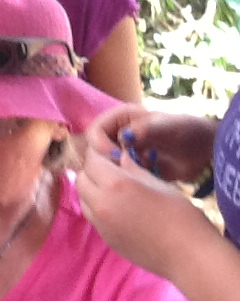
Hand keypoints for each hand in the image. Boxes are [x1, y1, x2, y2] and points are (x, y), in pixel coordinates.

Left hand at [77, 143, 211, 278]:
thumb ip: (132, 168)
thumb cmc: (181, 216)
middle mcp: (102, 203)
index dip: (99, 154)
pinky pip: (92, 215)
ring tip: (114, 189)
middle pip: (82, 179)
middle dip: (92, 171)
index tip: (110, 152)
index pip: (92, 161)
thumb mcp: (157, 183)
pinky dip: (97, 206)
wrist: (188, 257)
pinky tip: (118, 208)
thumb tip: (119, 156)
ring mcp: (101, 224)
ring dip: (92, 189)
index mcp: (116, 185)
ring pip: (83, 198)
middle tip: (111, 170)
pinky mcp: (105, 238)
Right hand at [84, 105, 215, 181]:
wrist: (204, 150)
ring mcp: (122, 153)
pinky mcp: (130, 169)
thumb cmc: (187, 131)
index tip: (113, 157)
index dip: (99, 144)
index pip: (95, 131)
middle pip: (95, 150)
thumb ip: (145, 130)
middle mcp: (116, 134)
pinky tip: (140, 181)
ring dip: (116, 172)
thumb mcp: (167, 127)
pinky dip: (125, 181)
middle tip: (124, 170)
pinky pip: (117, 177)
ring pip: (104, 165)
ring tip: (135, 175)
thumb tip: (123, 137)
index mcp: (120, 118)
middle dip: (106, 161)